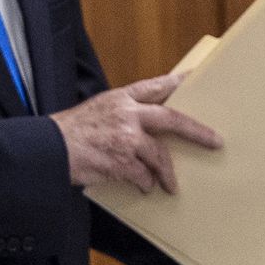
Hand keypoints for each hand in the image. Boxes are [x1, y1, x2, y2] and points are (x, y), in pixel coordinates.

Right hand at [49, 73, 221, 192]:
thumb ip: (123, 113)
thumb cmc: (71, 132)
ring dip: (166, 173)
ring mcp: (126, 138)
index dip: (178, 81)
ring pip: (159, 156)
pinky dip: (145, 183)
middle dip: (196, 131)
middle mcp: (127, 114)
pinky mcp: (122, 162)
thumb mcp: (98, 109)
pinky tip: (143, 186)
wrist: (49, 149)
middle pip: (172, 119)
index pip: (156, 86)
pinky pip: (143, 176)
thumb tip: (147, 127)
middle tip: (214, 141)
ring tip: (170, 185)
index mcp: (121, 98)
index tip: (195, 77)